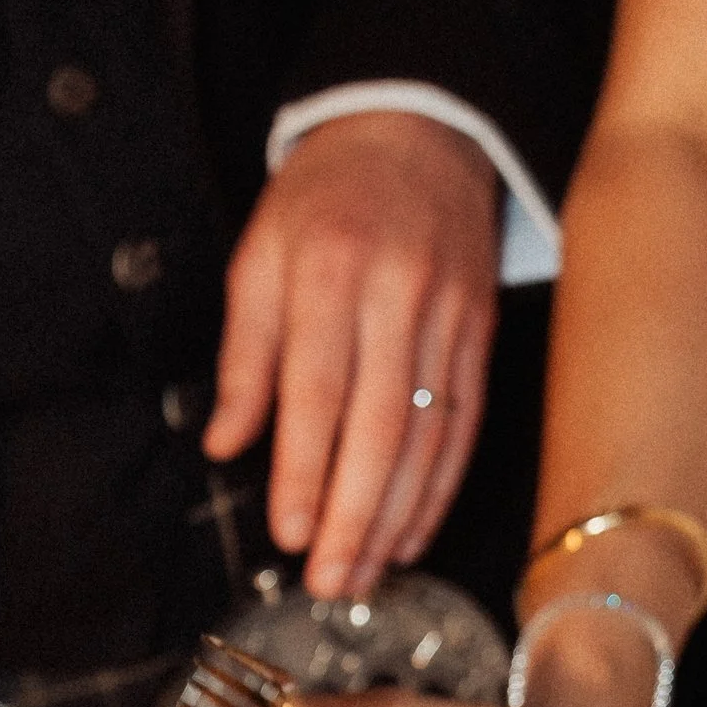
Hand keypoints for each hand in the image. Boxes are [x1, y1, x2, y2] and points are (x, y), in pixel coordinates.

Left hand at [204, 113, 501, 599]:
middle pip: (381, 425)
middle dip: (355, 514)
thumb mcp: (260, 257)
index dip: (305, 470)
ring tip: (363, 575)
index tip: (289, 533)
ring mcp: (450, 314)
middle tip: (329, 580)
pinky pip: (464, 422)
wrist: (418, 126)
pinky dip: (440, 486)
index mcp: (331, 272)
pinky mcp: (481, 331)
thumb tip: (225, 442)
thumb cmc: (324, 199)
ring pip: (430, 434)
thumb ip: (244, 354)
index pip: (318, 390)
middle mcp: (399, 294)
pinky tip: (412, 533)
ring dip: (397, 516)